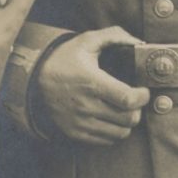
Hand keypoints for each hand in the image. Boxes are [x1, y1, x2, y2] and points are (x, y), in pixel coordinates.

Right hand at [35, 26, 149, 144]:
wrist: (34, 81)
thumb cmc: (64, 59)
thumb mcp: (85, 41)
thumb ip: (113, 36)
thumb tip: (137, 41)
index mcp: (92, 83)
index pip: (128, 99)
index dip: (143, 97)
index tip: (143, 90)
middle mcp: (86, 106)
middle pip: (128, 119)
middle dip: (138, 109)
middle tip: (134, 100)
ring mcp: (80, 122)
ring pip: (121, 133)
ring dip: (127, 122)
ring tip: (122, 109)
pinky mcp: (76, 133)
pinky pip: (106, 141)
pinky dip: (114, 131)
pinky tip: (110, 118)